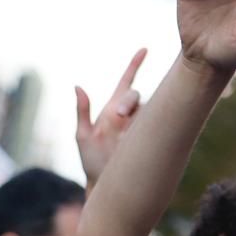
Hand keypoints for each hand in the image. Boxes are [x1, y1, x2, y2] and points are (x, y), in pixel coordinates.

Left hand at [75, 48, 146, 186]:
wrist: (105, 185)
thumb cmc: (91, 162)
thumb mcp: (83, 136)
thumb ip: (82, 111)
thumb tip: (77, 86)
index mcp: (113, 110)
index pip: (126, 82)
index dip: (135, 65)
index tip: (144, 50)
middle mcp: (130, 116)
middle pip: (136, 95)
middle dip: (129, 100)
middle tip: (120, 115)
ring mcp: (141, 127)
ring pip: (149, 109)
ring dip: (138, 112)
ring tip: (125, 129)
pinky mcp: (150, 139)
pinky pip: (159, 126)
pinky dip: (157, 123)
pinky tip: (153, 128)